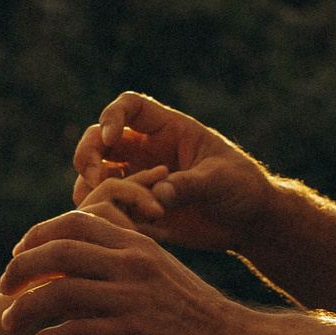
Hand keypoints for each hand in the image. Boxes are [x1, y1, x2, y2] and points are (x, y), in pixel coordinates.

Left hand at [0, 209, 249, 334]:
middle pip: (58, 251)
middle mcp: (131, 264)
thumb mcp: (161, 273)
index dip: (38, 235)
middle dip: (21, 269)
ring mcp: (130, 299)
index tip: (19, 255)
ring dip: (24, 309)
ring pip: (57, 293)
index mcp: (137, 245)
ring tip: (9, 324)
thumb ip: (125, 265)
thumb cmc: (195, 315)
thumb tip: (85, 272)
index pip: (75, 222)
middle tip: (3, 289)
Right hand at [69, 91, 271, 251]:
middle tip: (94, 177)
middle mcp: (147, 150)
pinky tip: (124, 227)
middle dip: (88, 153)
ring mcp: (138, 178)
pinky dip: (103, 213)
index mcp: (168, 130)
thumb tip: (157, 196)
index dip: (112, 116)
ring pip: (94, 174)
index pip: (130, 107)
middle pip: (98, 138)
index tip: (109, 138)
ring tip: (106, 206)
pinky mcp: (136, 207)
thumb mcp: (221, 181)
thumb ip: (190, 184)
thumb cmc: (243, 188)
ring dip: (89, 186)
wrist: (247, 223)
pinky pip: (105, 205)